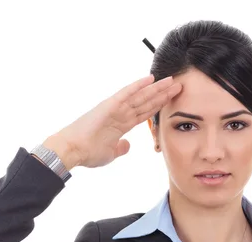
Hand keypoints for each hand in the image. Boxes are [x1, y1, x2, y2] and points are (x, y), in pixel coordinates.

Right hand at [44, 74, 181, 168]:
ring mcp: (116, 108)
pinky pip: (126, 93)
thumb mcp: (110, 153)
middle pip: (146, 102)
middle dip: (163, 94)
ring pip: (141, 96)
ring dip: (157, 89)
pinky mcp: (110, 105)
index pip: (145, 112)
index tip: (171, 100)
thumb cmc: (87, 152)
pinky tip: (150, 79)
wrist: (72, 150)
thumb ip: (121, 148)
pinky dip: (138, 86)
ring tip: (172, 81)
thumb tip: (127, 145)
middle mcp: (120, 113)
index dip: (158, 105)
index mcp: (122, 124)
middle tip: (179, 86)